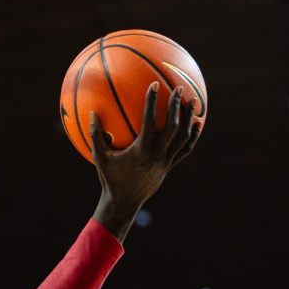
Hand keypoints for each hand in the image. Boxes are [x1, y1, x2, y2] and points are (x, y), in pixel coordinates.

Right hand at [90, 82, 200, 241]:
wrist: (124, 203)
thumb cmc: (110, 179)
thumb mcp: (100, 157)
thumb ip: (96, 135)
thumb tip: (91, 113)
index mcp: (141, 150)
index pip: (150, 121)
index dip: (152, 102)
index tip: (154, 85)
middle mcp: (157, 155)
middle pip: (173, 127)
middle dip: (177, 106)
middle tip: (180, 88)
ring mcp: (166, 162)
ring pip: (183, 138)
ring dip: (189, 119)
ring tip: (194, 103)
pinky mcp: (169, 167)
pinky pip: (185, 150)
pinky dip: (193, 137)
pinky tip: (197, 125)